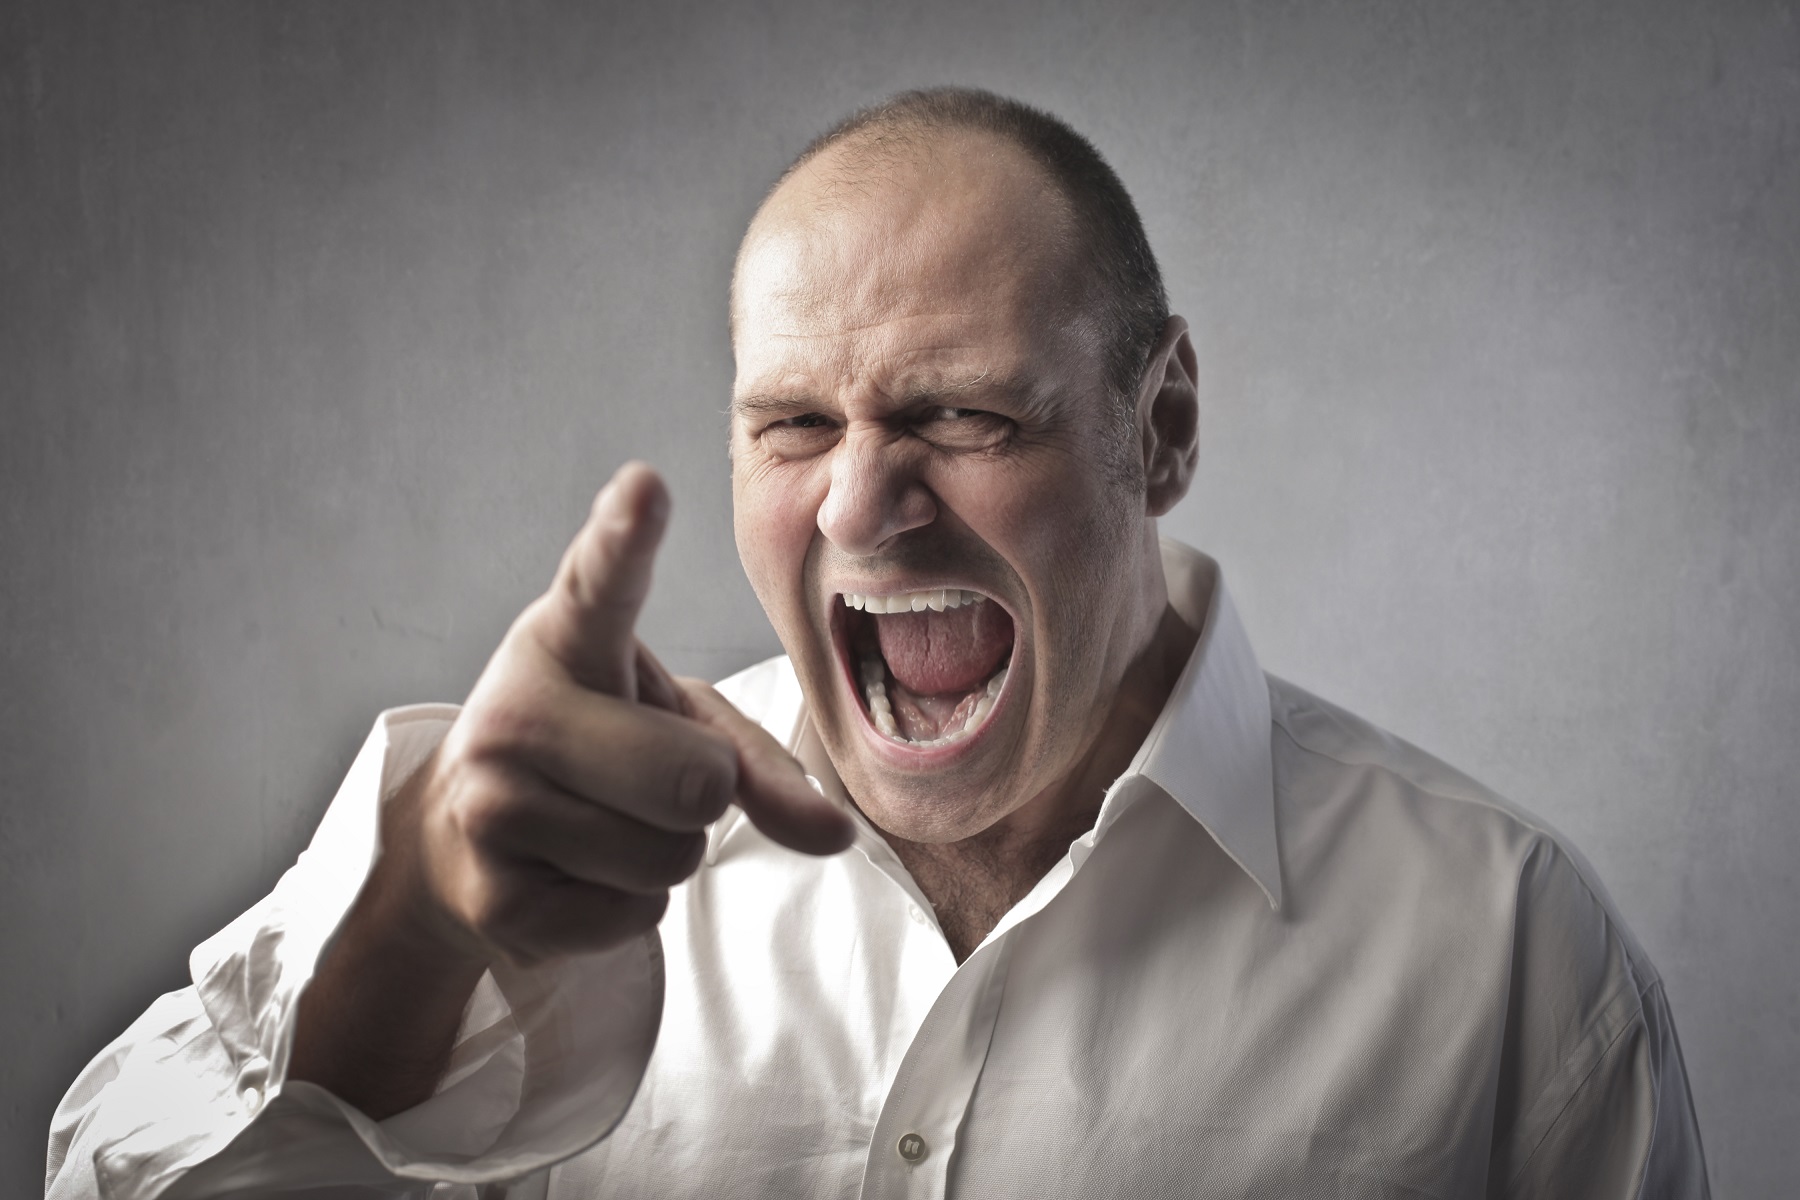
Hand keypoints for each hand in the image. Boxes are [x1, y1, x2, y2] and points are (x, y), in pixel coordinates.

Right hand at [401, 461, 853, 967]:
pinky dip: (626, 909)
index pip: (601, 585)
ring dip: (661, 855)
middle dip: (701, 793)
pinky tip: (570, 874)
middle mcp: (513, 712)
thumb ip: (757, 763)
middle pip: (695, 781)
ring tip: (598, 824)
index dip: (624, 540)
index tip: (644, 488)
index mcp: (566, 640)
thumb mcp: (673, 725)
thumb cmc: (593, 753)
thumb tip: (837, 834)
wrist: (457, 839)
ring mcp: (492, 806)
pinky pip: (635, 918)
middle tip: (641, 777)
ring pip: (670, 857)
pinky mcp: (494, 899)